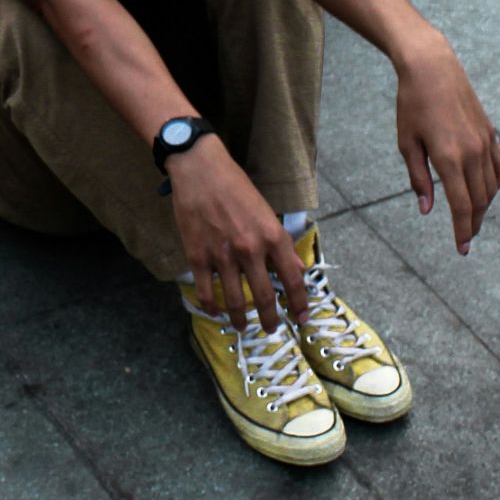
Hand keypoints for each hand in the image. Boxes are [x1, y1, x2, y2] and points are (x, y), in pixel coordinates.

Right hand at [169, 137, 308, 331]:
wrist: (200, 170)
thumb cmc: (235, 186)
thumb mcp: (266, 212)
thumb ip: (281, 244)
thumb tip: (296, 268)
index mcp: (272, 237)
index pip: (292, 279)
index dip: (299, 303)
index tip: (301, 318)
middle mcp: (250, 250)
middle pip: (264, 298)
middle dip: (270, 320)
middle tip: (271, 329)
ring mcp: (222, 256)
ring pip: (235, 301)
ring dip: (240, 319)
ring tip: (242, 326)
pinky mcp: (198, 256)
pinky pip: (206, 292)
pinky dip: (211, 307)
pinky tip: (216, 311)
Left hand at [394, 31, 499, 254]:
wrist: (432, 68)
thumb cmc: (412, 105)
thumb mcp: (407, 143)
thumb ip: (418, 178)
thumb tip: (428, 209)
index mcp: (448, 157)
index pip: (462, 205)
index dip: (462, 230)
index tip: (462, 249)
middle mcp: (472, 152)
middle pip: (480, 200)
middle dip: (473, 223)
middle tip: (465, 239)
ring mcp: (484, 142)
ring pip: (491, 186)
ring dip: (484, 206)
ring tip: (472, 219)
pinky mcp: (490, 133)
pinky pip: (498, 167)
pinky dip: (494, 185)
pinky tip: (485, 192)